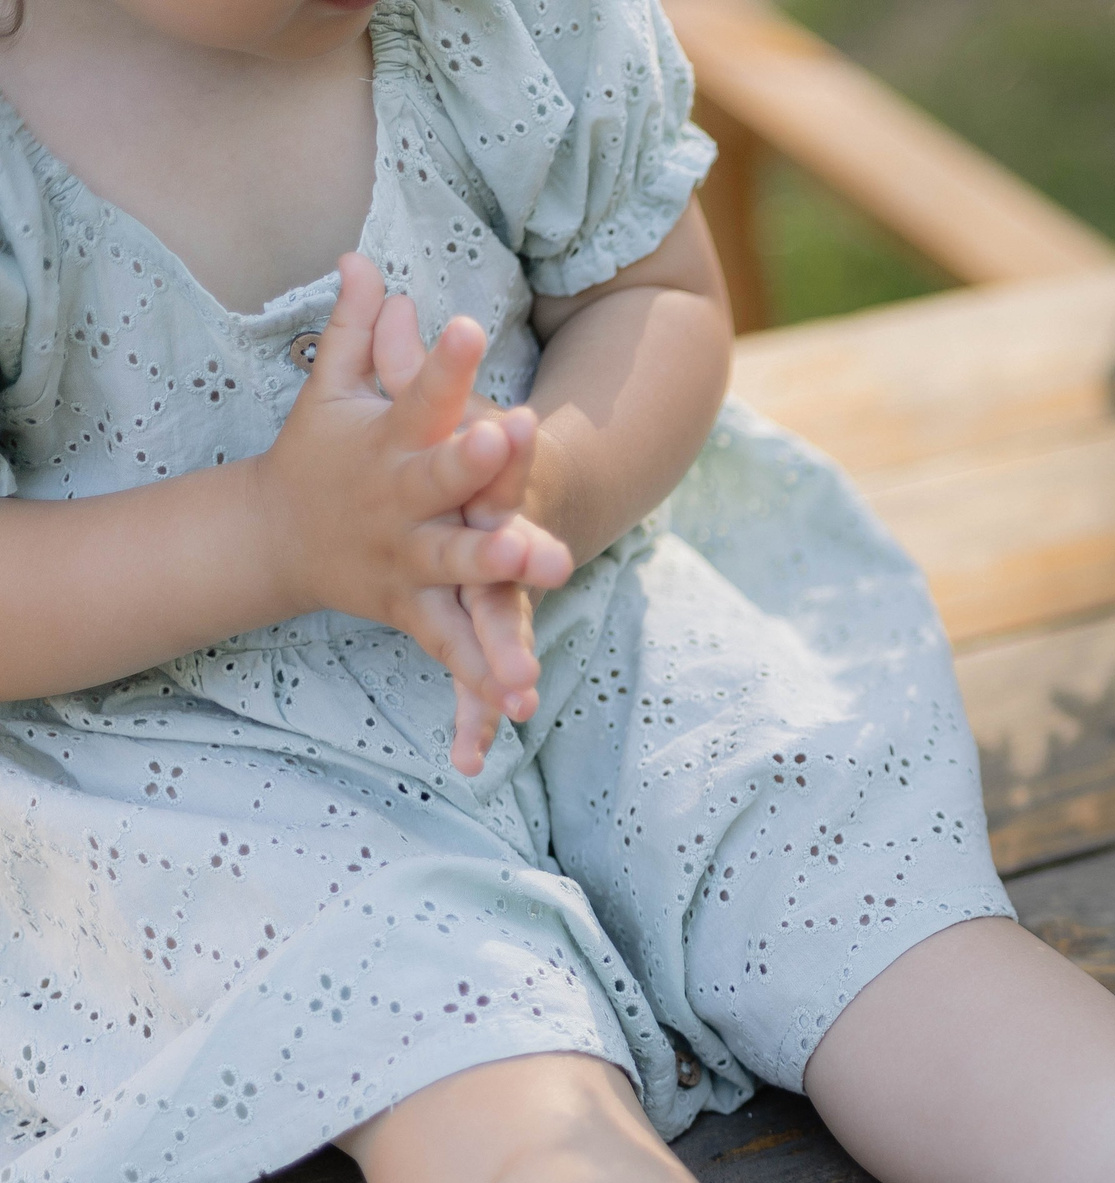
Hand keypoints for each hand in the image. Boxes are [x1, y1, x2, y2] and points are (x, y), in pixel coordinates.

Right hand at [255, 255, 574, 775]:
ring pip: (453, 561)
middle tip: (512, 432)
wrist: (275, 539)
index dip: (441, 361)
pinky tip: (523, 695)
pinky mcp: (412, 610)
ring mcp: (404, 558)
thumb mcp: (333, 391)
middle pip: (436, 478)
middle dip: (472, 460)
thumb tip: (363, 258)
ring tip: (543, 554)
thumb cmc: (322, 453)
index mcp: (384, 442)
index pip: (417, 394)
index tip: (468, 323)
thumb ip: (358, 331)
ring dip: (492, 560)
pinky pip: (452, 645)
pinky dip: (483, 673)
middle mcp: (394, 501)